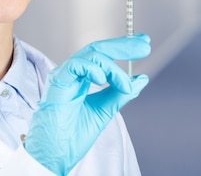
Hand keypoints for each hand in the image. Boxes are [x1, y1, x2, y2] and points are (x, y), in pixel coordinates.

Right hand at [23, 34, 150, 174]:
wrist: (55, 156)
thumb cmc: (72, 137)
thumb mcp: (104, 111)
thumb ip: (121, 94)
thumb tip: (141, 80)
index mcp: (82, 79)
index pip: (104, 56)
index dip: (123, 47)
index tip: (144, 44)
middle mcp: (73, 74)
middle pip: (99, 50)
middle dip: (123, 46)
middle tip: (144, 46)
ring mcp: (64, 76)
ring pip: (91, 55)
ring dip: (113, 68)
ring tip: (125, 85)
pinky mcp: (57, 82)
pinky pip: (76, 65)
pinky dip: (93, 69)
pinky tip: (104, 80)